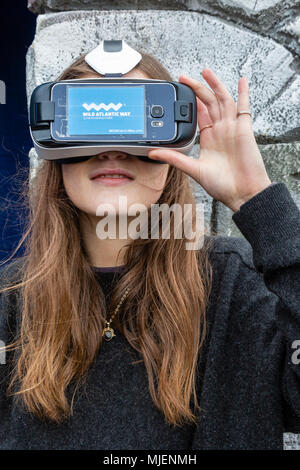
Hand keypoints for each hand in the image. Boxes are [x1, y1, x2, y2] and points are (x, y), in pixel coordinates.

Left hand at [147, 68, 271, 211]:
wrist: (242, 193)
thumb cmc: (222, 185)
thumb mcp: (193, 169)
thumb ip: (174, 159)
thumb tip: (153, 153)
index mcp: (208, 139)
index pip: (199, 114)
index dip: (190, 102)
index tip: (180, 91)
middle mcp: (220, 131)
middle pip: (209, 103)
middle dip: (198, 89)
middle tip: (185, 77)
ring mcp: (232, 129)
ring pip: (223, 100)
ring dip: (215, 85)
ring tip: (205, 72)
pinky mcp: (244, 129)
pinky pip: (244, 107)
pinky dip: (243, 93)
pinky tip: (242, 81)